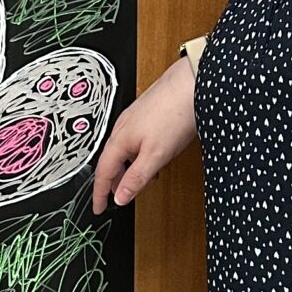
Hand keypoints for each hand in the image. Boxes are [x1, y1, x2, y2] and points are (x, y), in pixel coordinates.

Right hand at [91, 55, 198, 212]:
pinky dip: (138, 155)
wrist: (192, 83)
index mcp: (120, 139)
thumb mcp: (155, 155)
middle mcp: (123, 127)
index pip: (103, 172)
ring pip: (124, 150)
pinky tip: (152, 158)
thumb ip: (136, 177)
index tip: (99, 209)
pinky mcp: (148, 113)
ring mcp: (135, 118)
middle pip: (111, 160)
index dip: (99, 193)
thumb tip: (119, 197)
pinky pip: (135, 140)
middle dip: (112, 181)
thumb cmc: (174, 114)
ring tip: (138, 182)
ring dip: (127, 168)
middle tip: (116, 198)